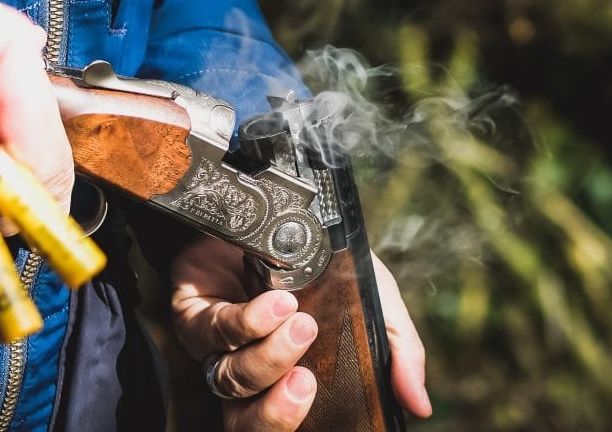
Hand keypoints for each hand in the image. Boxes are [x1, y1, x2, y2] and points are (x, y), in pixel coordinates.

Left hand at [171, 236, 430, 429]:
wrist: (282, 201)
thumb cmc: (323, 259)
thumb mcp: (372, 297)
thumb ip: (397, 349)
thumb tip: (420, 403)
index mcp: (283, 378)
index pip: (276, 422)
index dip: (290, 422)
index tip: (319, 399)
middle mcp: (246, 370)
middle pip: (244, 420)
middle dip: (276, 410)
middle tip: (306, 380)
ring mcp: (215, 344)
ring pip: (230, 379)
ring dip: (268, 357)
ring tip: (300, 323)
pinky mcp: (192, 310)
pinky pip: (213, 331)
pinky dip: (247, 322)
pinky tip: (274, 305)